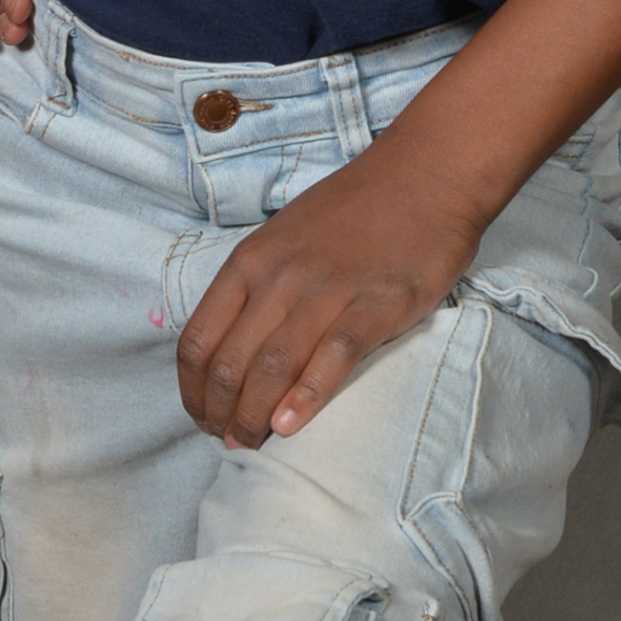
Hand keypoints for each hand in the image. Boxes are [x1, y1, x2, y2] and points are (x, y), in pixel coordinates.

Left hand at [176, 146, 482, 449]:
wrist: (428, 173)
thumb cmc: (356, 209)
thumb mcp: (286, 237)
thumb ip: (260, 286)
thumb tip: (236, 349)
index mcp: (251, 260)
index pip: (198, 339)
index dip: (192, 390)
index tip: (202, 416)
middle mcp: (280, 276)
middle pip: (229, 362)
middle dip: (220, 414)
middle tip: (229, 443)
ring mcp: (329, 289)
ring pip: (273, 366)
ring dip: (254, 417)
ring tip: (251, 447)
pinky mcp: (378, 304)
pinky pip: (333, 356)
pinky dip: (307, 396)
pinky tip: (291, 427)